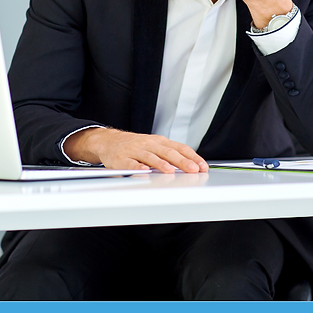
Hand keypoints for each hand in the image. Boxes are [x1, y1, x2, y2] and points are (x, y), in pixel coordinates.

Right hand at [63, 128, 207, 173]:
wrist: (109, 141)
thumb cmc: (136, 146)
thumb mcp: (155, 146)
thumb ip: (171, 154)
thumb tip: (192, 165)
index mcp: (160, 142)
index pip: (180, 148)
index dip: (192, 157)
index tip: (202, 166)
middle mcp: (149, 144)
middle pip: (168, 152)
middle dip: (182, 162)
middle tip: (193, 170)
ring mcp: (135, 151)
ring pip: (150, 157)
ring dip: (161, 164)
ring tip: (170, 171)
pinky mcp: (122, 159)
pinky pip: (131, 163)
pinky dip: (138, 168)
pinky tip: (144, 172)